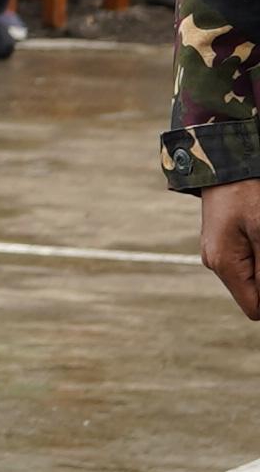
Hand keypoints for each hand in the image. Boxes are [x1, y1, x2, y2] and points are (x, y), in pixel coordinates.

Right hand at [206, 180, 259, 321]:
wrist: (224, 162)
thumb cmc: (247, 195)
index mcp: (223, 264)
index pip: (256, 309)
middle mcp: (216, 263)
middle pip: (255, 293)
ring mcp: (218, 252)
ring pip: (253, 277)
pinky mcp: (223, 242)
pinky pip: (248, 262)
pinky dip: (259, 254)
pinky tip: (259, 232)